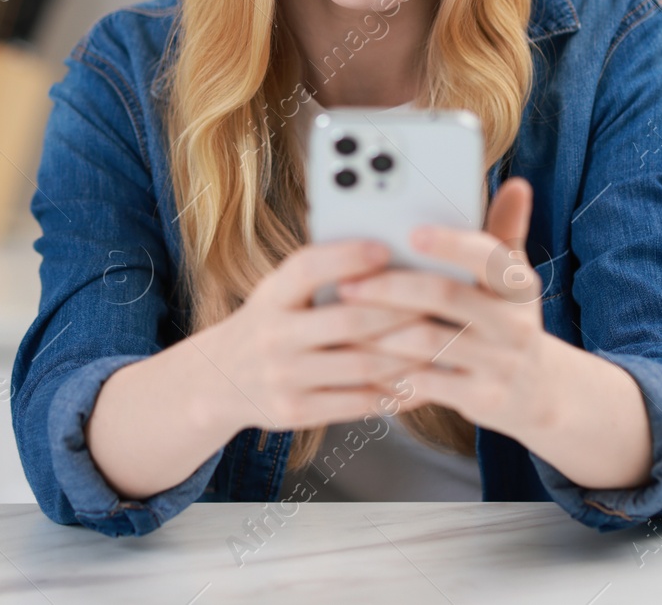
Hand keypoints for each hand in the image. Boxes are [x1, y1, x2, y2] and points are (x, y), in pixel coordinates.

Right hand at [193, 238, 432, 434]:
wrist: (219, 380)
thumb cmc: (270, 324)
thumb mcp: (279, 292)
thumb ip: (321, 276)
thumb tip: (388, 255)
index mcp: (271, 296)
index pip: (306, 268)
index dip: (347, 257)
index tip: (385, 248)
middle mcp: (273, 336)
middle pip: (349, 322)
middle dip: (400, 311)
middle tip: (438, 301)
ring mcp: (283, 378)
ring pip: (362, 366)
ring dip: (409, 354)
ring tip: (441, 341)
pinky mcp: (295, 412)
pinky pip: (358, 403)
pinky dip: (396, 392)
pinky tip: (423, 382)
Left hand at [337, 177, 555, 439]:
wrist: (537, 392)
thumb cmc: (507, 321)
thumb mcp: (512, 279)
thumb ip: (505, 232)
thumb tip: (515, 185)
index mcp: (518, 284)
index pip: (487, 256)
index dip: (451, 244)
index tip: (412, 233)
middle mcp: (515, 322)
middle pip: (445, 295)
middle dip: (391, 287)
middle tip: (348, 284)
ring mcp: (500, 362)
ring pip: (428, 340)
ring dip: (381, 330)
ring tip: (345, 321)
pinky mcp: (482, 397)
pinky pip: (426, 381)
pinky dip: (392, 370)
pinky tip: (365, 360)